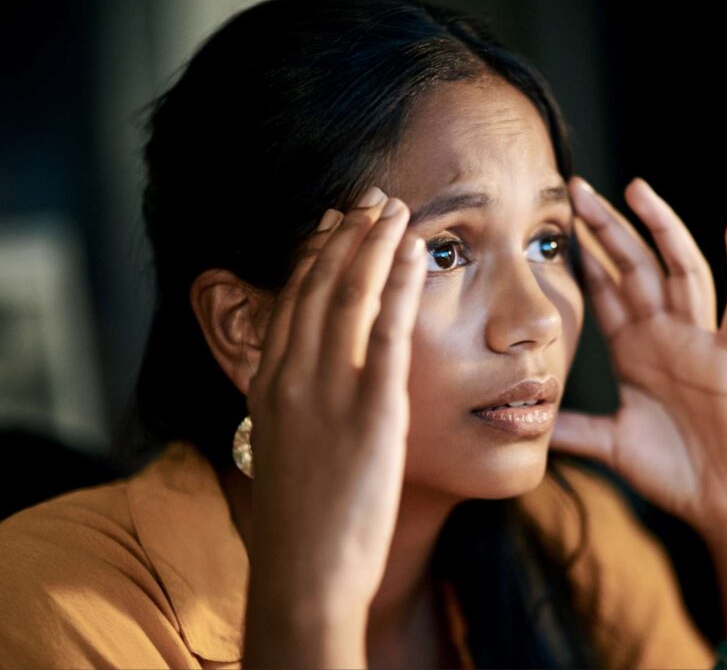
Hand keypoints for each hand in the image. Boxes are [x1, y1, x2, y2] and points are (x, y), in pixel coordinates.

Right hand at [243, 187, 425, 614]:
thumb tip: (313, 386)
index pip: (290, 300)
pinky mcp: (372, 406)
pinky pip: (389, 330)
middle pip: (319, 284)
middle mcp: (293, 374)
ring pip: (350, 294)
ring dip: (374, 243)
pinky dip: (401, 284)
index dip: (312, 255)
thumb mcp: (285, 450)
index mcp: (269, 383)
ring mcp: (330, 387)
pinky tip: (416, 253)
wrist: (305, 568)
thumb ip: (296, 408)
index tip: (331, 223)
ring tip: (396, 208)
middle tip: (369, 199)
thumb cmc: (301, 520)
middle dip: (346, 235)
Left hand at [551, 176, 726, 539]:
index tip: (553, 221)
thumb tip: (526, 420)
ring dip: (662, 229)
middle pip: (635, 267)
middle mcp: (666, 336)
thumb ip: (574, 428)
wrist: (724, 507)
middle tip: (576, 188)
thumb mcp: (610, 444)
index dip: (582, 256)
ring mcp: (700, 343)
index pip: (605, 290)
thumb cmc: (676, 471)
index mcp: (636, 350)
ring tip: (637, 190)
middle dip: (607, 228)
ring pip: (682, 272)